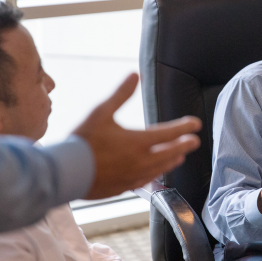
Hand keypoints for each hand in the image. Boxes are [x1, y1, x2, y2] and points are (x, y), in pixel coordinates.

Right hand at [75, 73, 201, 199]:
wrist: (65, 172)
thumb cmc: (82, 140)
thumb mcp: (101, 112)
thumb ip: (121, 94)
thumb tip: (134, 74)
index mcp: (137, 141)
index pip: (168, 133)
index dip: (184, 127)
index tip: (196, 124)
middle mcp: (140, 160)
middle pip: (170, 152)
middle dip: (184, 145)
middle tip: (195, 141)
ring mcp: (133, 175)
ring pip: (160, 168)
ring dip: (172, 160)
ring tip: (180, 157)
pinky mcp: (124, 186)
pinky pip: (146, 181)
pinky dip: (156, 175)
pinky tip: (156, 173)